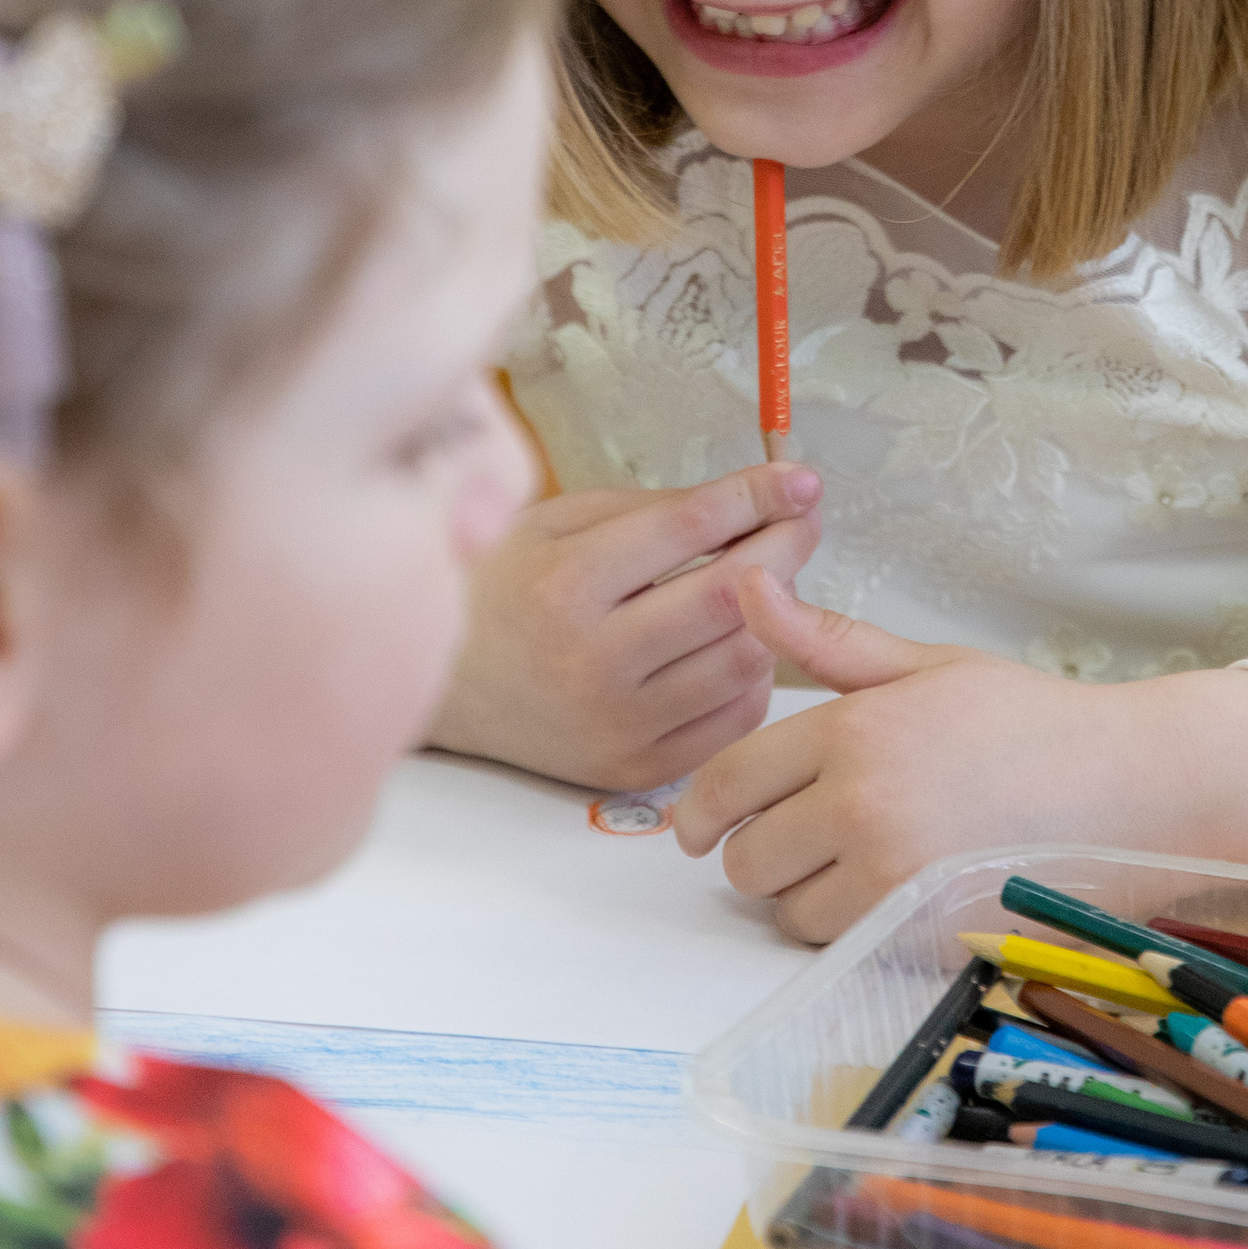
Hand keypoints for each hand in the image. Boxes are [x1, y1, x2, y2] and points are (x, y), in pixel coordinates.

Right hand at [430, 466, 820, 791]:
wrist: (444, 686)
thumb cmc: (504, 586)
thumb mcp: (560, 521)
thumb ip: (657, 510)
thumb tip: (758, 496)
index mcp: (567, 586)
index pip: (692, 529)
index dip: (760, 496)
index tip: (802, 480)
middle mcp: (593, 661)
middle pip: (732, 596)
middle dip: (786, 546)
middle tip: (803, 519)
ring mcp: (616, 724)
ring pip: (744, 660)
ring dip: (775, 612)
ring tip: (768, 580)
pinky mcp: (632, 769)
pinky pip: (733, 718)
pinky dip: (754, 674)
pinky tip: (737, 641)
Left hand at [674, 569, 1247, 944]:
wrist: (1125, 789)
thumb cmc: (1026, 720)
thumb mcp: (925, 665)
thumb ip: (825, 640)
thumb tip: (743, 582)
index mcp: (852, 731)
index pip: (728, 781)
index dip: (701, 808)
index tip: (700, 824)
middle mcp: (860, 806)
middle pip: (745, 859)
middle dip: (761, 851)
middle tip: (800, 837)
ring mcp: (890, 878)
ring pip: (787, 911)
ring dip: (805, 896)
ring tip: (859, 862)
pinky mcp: (921, 934)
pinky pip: (840, 945)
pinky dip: (851, 927)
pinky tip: (893, 891)